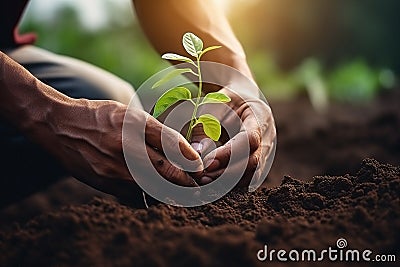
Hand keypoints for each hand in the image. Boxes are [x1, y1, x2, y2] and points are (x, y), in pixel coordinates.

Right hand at [32, 99, 202, 201]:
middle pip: (164, 173)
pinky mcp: (103, 184)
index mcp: (132, 130)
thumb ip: (158, 133)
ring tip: (178, 188)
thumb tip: (186, 151)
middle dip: (184, 181)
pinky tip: (154, 191)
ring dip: (168, 191)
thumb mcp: (130, 115)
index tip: (201, 169)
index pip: (171, 149)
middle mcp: (124, 152)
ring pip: (151, 189)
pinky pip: (133, 196)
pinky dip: (148, 196)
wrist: (60, 127)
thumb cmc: (100, 117)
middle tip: (195, 184)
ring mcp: (112, 171)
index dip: (190, 162)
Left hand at [191, 88, 275, 188]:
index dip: (229, 154)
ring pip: (252, 175)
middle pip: (253, 162)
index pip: (250, 140)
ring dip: (227, 182)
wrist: (242, 101)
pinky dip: (231, 184)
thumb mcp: (212, 105)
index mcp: (259, 116)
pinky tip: (212, 181)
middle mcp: (268, 137)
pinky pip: (248, 178)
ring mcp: (266, 152)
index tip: (207, 162)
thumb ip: (206, 126)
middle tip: (202, 176)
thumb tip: (199, 152)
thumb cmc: (225, 100)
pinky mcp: (259, 163)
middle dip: (226, 173)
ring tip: (204, 180)